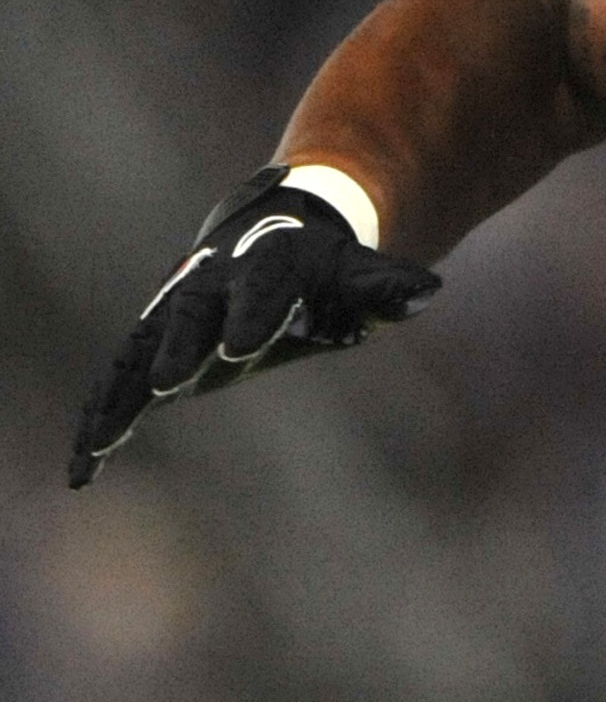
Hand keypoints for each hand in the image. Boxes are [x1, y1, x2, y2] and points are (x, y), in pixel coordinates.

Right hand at [70, 166, 439, 486]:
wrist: (276, 232)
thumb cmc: (326, 268)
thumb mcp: (360, 277)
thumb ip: (387, 289)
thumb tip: (426, 292)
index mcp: (266, 264)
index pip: (261, 290)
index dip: (251, 316)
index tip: (240, 347)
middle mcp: (209, 283)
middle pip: (190, 316)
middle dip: (179, 347)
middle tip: (165, 383)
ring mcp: (175, 313)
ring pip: (140, 352)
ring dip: (119, 395)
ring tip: (98, 442)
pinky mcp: (155, 344)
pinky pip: (121, 382)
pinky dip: (102, 418)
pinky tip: (83, 469)